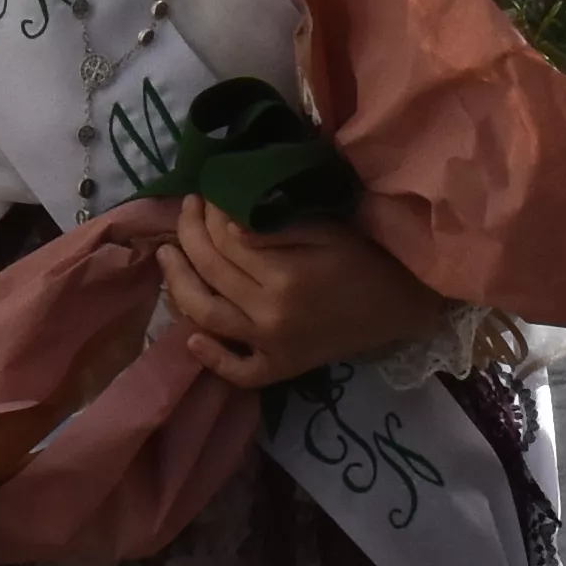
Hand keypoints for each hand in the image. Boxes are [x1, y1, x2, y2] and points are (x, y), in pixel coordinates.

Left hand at [155, 195, 449, 391]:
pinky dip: (212, 358)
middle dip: (189, 235)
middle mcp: (269, 317)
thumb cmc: (363, 257)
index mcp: (283, 278)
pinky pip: (239, 371)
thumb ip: (272, 227)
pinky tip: (191, 337)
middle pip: (210, 274)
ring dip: (178, 285)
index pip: (225, 242)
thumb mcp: (323, 229)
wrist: (398, 303)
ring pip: (207, 317)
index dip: (209, 214)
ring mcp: (272, 348)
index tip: (205, 194)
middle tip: (185, 210)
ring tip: (166, 254)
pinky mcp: (281, 368)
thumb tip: (224, 221)